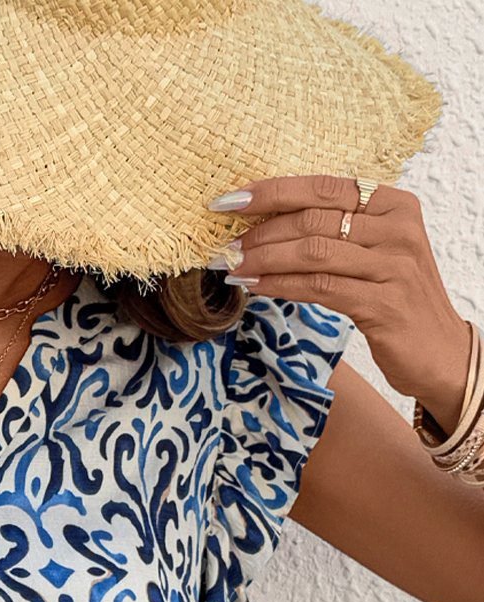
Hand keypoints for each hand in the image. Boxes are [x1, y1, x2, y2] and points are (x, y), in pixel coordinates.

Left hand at [205, 173, 472, 434]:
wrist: (440, 351)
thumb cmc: (396, 299)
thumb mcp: (374, 253)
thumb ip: (337, 232)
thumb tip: (268, 222)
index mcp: (393, 204)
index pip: (323, 187)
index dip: (271, 192)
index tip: (229, 202)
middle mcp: (397, 228)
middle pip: (313, 218)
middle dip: (260, 232)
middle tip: (225, 246)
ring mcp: (392, 265)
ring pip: (312, 252)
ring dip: (263, 259)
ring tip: (232, 267)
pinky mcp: (382, 303)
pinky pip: (318, 288)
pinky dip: (280, 286)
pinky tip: (254, 288)